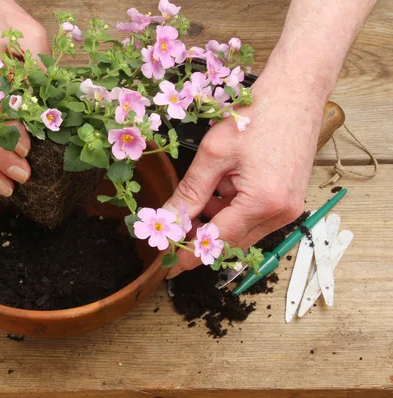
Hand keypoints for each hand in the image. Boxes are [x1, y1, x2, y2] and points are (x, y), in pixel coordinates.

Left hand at [165, 69, 327, 278]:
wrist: (295, 91)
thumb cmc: (256, 115)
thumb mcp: (213, 155)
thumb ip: (189, 193)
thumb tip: (168, 219)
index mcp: (263, 203)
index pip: (218, 241)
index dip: (190, 253)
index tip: (168, 266)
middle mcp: (281, 213)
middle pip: (231, 239)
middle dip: (201, 234)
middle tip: (174, 224)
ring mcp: (288, 207)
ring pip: (241, 229)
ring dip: (216, 218)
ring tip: (200, 192)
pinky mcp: (288, 199)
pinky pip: (253, 216)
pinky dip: (232, 207)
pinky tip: (221, 185)